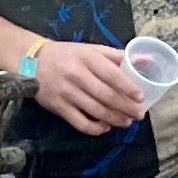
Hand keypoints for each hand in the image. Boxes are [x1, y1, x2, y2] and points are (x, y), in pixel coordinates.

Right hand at [28, 41, 152, 136]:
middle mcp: (77, 75)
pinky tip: (105, 127)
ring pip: (96, 111)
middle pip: (107, 96)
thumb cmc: (67, 55)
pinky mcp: (58, 107)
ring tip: (126, 122)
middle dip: (126, 108)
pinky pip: (80, 123)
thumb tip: (145, 61)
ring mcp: (67, 93)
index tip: (141, 98)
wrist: (32, 62)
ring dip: (115, 119)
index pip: (113, 75)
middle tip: (138, 115)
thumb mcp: (90, 49)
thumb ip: (116, 56)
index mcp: (88, 58)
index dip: (129, 88)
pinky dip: (95, 128)